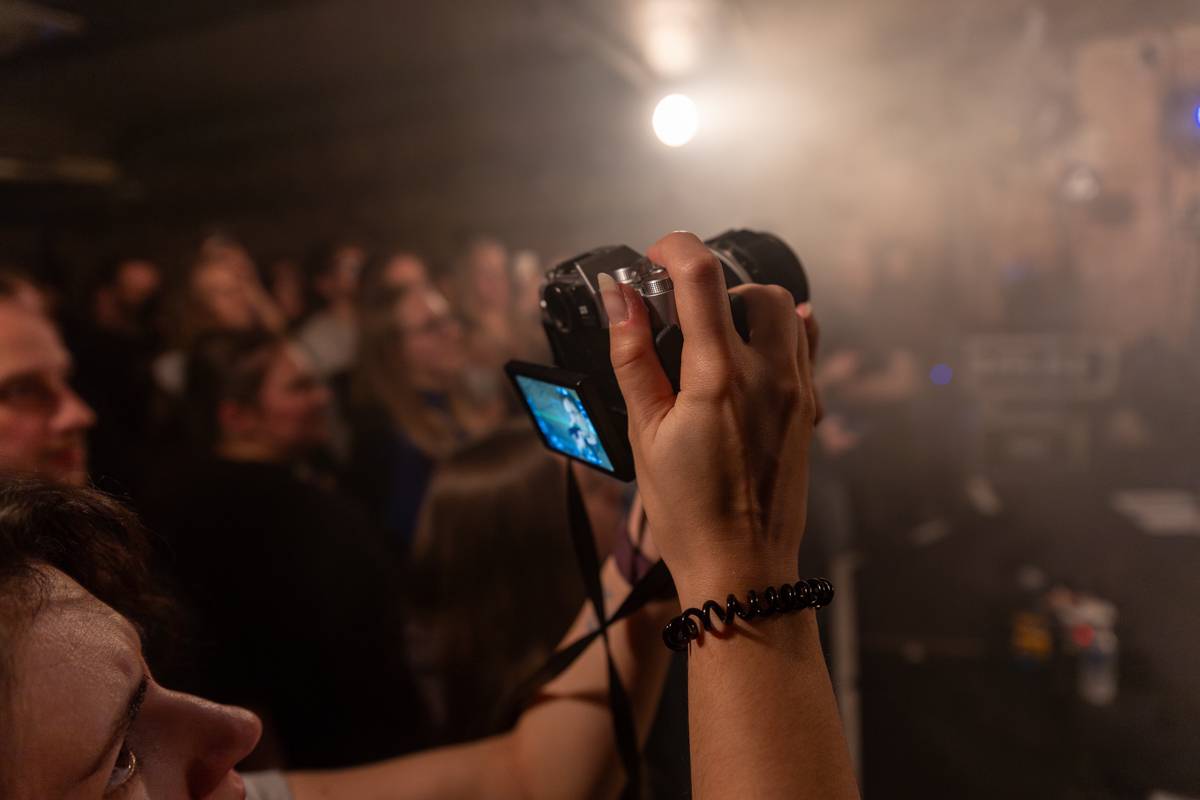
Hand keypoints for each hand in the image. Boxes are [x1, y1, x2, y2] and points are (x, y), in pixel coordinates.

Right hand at [600, 232, 818, 599]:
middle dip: (714, 284)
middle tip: (680, 309)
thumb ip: (633, 357)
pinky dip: (784, 332)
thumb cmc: (687, 511)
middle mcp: (769, 374)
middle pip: (755, 288)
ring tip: (713, 335)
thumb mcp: (645, 433)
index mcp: (719, 376)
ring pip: (789, 313)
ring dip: (749, 306)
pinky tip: (756, 348)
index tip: (651, 259)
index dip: (673, 249)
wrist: (742, 568)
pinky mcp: (809, 411)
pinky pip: (807, 349)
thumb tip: (621, 298)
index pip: (702, 276)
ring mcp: (797, 392)